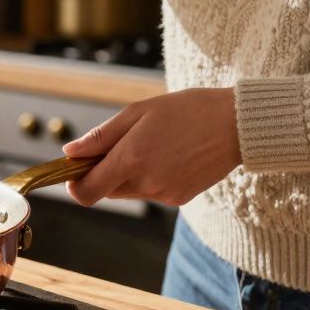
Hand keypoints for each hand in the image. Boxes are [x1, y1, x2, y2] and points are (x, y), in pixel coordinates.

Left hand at [62, 87, 241, 206]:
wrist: (239, 124)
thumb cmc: (187, 110)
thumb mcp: (138, 112)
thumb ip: (101, 137)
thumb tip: (70, 153)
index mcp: (131, 159)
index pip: (87, 192)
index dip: (75, 184)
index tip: (75, 169)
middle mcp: (146, 183)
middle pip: (107, 189)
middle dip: (104, 171)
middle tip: (120, 143)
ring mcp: (165, 194)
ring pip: (129, 190)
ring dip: (129, 173)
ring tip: (153, 143)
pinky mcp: (180, 199)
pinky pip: (152, 191)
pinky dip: (151, 177)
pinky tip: (171, 155)